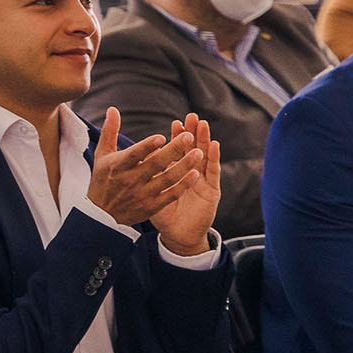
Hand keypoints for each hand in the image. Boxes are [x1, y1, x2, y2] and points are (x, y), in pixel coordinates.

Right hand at [86, 107, 203, 226]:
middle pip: (155, 164)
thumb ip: (109, 131)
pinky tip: (196, 174)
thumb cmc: (103, 179)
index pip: (134, 154)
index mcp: (118, 166)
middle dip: (174, 150)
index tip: (161, 136)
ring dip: (184, 165)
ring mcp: (142, 194)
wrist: (101, 216)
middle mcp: (130, 180)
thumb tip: (113, 109)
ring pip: (167, 179)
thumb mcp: (102, 155)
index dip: (147, 146)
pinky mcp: (151, 206)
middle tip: (190, 136)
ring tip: (199, 152)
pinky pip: (171, 194)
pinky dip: (183, 185)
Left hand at [149, 113, 220, 255]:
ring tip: (202, 124)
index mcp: (177, 173)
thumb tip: (139, 156)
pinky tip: (213, 145)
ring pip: (204, 156)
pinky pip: (213, 172)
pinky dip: (213, 158)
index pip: (177, 151)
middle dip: (192, 132)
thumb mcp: (152, 192)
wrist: (178, 235)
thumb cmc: (164, 214)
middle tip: (191, 117)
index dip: (176, 137)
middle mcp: (191, 173)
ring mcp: (203, 181)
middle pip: (192, 149)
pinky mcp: (212, 190)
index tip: (175, 123)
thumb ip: (147, 174)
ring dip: (204, 139)